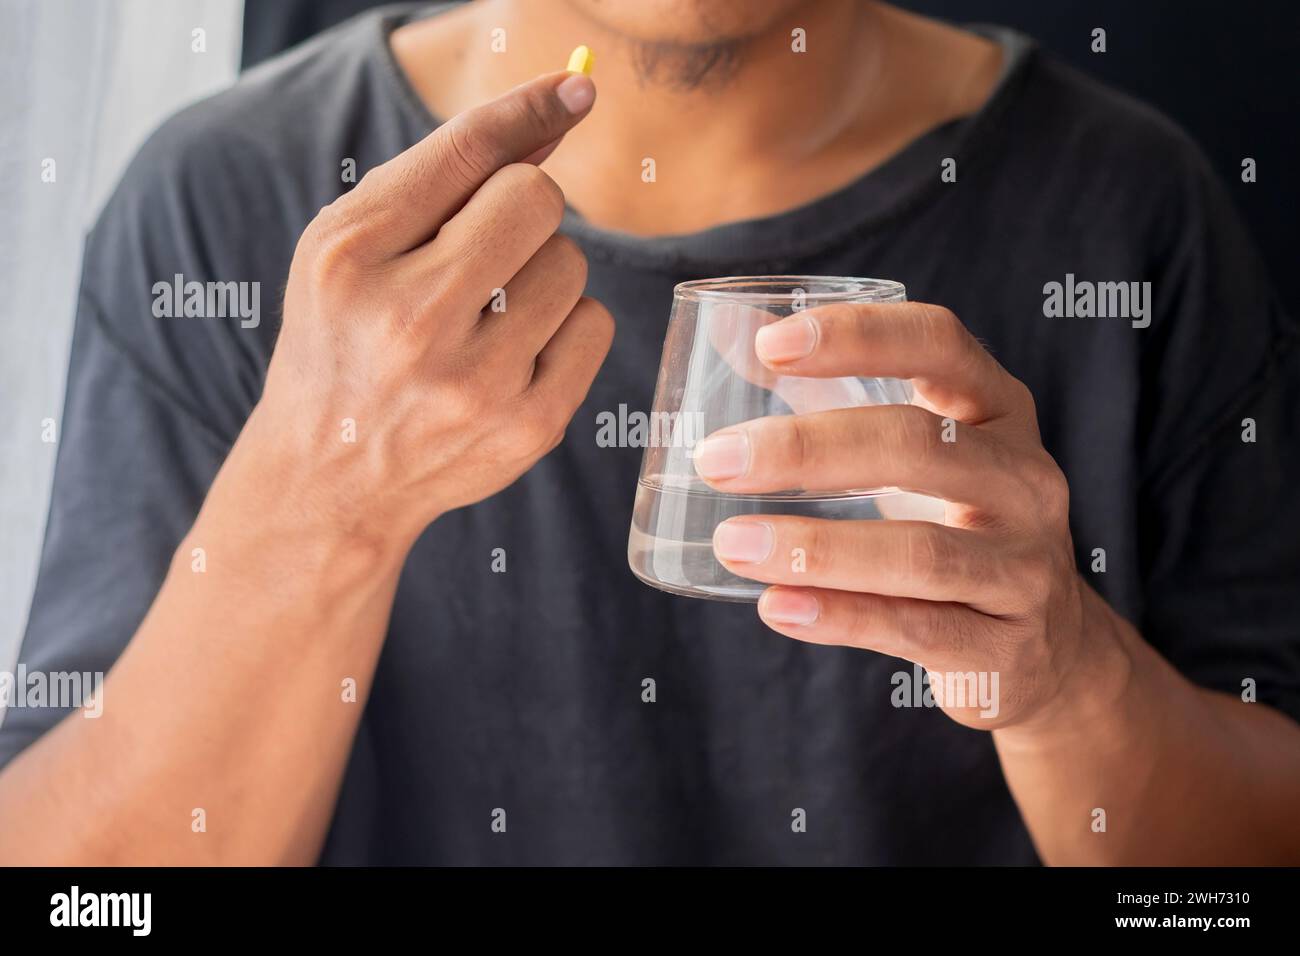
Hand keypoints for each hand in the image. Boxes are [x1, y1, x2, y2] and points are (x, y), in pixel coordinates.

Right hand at [243, 71, 611, 547]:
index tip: (575, 88)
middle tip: (485, 250)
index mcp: (351, 259)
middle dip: (521, 211)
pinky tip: (516, 354)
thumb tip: (554, 115)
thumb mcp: (353, 249)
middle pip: (537, 199)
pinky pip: (595, 324)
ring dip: (542, 274)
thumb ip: (442, 177)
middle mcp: (409, 321)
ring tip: (488, 314)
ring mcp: (474, 382)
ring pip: (572, 262)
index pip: (465, 153)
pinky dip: (565, 327)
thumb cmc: (345, 341)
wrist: (332, 476)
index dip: (528, 109)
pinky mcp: (528, 425)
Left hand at [693, 301, 1128, 730]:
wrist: (1050, 646)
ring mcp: (1023, 568)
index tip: (771, 343)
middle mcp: (1024, 481)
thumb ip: (830, 392)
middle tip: (716, 459)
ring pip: (919, 552)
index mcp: (999, 411)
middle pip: (918, 447)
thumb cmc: (957, 521)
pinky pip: (915, 630)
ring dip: (815, 547)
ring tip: (732, 541)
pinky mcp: (1005, 649)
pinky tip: (775, 605)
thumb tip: (731, 333)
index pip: (939, 345)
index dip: (858, 334)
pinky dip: (840, 617)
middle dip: (807, 448)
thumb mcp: (918, 450)